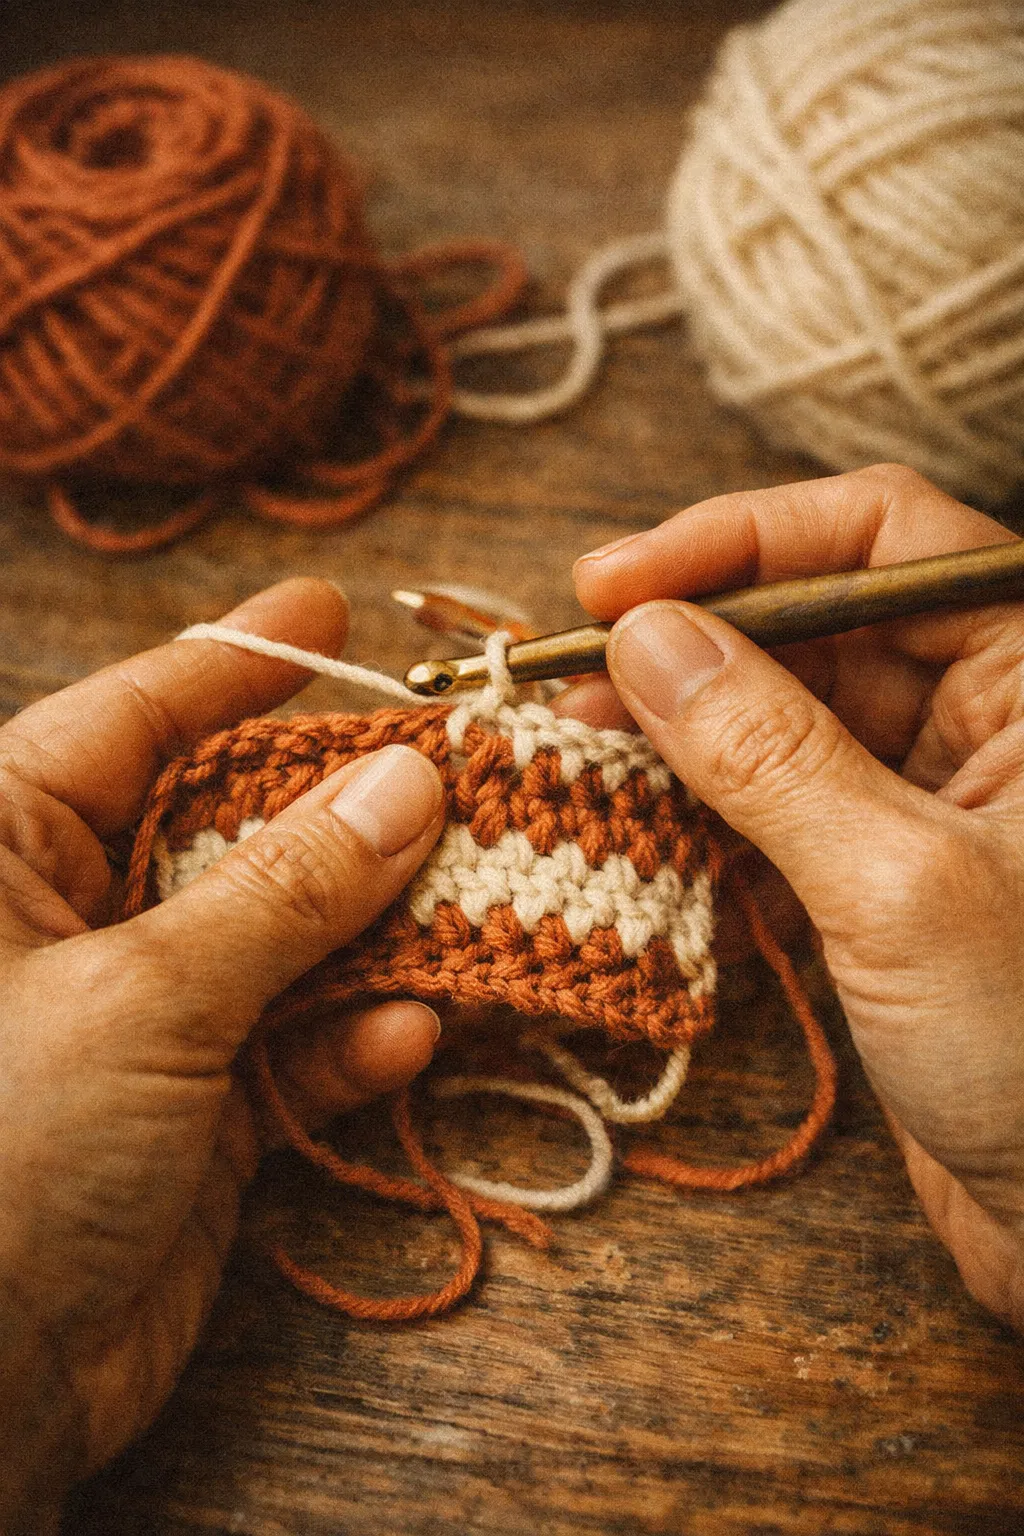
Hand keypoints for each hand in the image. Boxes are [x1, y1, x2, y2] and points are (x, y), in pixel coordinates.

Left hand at [0, 580, 444, 1530]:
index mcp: (9, 846)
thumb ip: (285, 888)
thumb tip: (407, 782)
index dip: (242, 660)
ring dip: (384, 925)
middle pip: (238, 821)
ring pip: (289, 935)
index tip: (338, 615)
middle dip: (351, 805)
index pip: (136, 716)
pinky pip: (301, 1046)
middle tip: (468, 767)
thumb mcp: (143, 994)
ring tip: (487, 892)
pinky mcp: (202, 1109)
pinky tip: (410, 1033)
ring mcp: (148, 1014)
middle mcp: (77, 915)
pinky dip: (358, 1039)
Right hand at [567, 465, 1023, 1332]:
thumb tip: (649, 636)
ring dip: (677, 731)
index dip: (739, 538)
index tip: (612, 583)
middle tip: (569, 678)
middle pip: (814, 619)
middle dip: (690, 641)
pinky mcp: (877, 876)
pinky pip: (773, 807)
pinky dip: (701, 815)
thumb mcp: (898, 885)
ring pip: (781, 715)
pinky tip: (634, 832)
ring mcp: (927, 796)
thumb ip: (769, 753)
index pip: (881, 534)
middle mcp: (988, 714)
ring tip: (576, 750)